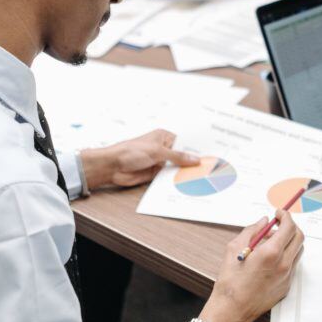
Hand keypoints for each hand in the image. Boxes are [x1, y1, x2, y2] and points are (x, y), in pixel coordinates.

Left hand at [81, 129, 199, 188]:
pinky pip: (168, 178)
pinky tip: (185, 185)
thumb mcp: (157, 151)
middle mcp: (163, 148)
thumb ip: (177, 156)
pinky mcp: (154, 174)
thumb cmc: (130, 151)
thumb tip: (194, 159)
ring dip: (184, 173)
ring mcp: (159, 161)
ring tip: (201, 178)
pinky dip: (175, 181)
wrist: (112, 166)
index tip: (209, 155)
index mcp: (164, 137)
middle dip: (192, 163)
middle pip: (182, 156)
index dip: (196, 149)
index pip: (184, 143)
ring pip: (176, 168)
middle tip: (208, 168)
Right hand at [199, 211, 303, 321]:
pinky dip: (286, 256)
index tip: (279, 214)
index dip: (285, 216)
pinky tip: (271, 259)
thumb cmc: (230, 282)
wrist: (232, 310)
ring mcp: (287, 277)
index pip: (289, 227)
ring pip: (297, 251)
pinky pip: (292, 265)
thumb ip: (251, 231)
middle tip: (279, 224)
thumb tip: (263, 222)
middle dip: (291, 227)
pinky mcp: (286, 286)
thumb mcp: (234, 248)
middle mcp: (283, 265)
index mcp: (271, 253)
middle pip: (299, 237)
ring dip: (289, 242)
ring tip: (272, 242)